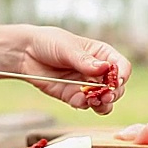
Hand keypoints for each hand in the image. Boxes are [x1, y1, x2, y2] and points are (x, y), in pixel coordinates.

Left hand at [1, 24, 131, 114]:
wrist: (25, 53)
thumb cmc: (48, 42)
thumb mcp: (67, 47)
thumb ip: (84, 60)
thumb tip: (104, 68)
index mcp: (101, 54)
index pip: (121, 66)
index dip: (122, 75)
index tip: (116, 81)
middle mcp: (97, 71)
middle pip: (117, 87)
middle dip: (114, 93)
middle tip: (106, 95)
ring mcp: (86, 85)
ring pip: (105, 100)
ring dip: (104, 104)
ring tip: (96, 101)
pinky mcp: (73, 96)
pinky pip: (85, 105)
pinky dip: (85, 105)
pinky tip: (80, 100)